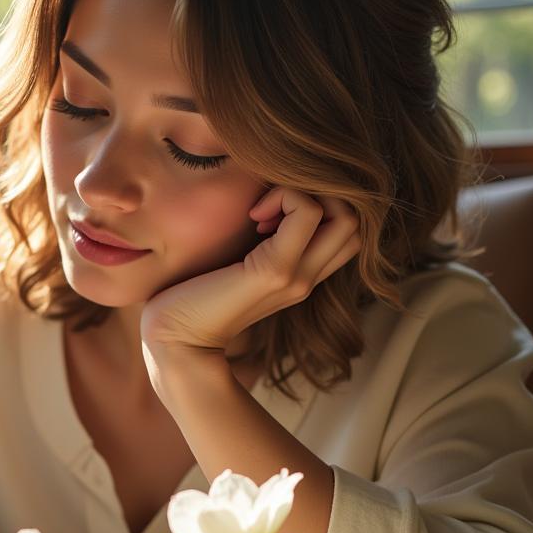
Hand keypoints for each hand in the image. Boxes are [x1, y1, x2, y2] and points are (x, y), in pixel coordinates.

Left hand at [140, 188, 360, 352]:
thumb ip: (261, 244)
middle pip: (357, 222)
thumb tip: (262, 205)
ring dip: (306, 193)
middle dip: (321, 196)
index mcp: (302, 277)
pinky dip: (285, 197)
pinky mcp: (275, 271)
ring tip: (263, 211)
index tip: (269, 214)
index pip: (348, 231)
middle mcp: (308, 279)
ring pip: (344, 215)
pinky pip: (306, 212)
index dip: (320, 207)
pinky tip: (252, 217)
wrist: (176, 338)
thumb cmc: (195, 296)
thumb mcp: (238, 264)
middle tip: (271, 207)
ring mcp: (298, 277)